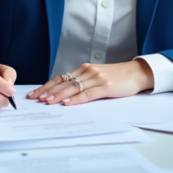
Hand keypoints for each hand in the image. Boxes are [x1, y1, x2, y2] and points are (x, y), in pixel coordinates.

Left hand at [26, 59, 153, 105]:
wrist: (137, 72)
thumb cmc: (117, 76)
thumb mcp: (97, 76)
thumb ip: (84, 82)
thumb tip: (66, 93)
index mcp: (84, 69)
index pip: (61, 78)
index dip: (47, 85)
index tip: (36, 92)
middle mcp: (88, 72)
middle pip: (63, 82)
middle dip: (48, 91)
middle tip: (35, 98)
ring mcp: (96, 78)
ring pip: (73, 88)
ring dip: (58, 95)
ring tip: (47, 101)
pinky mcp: (106, 86)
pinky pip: (88, 94)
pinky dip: (76, 99)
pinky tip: (67, 103)